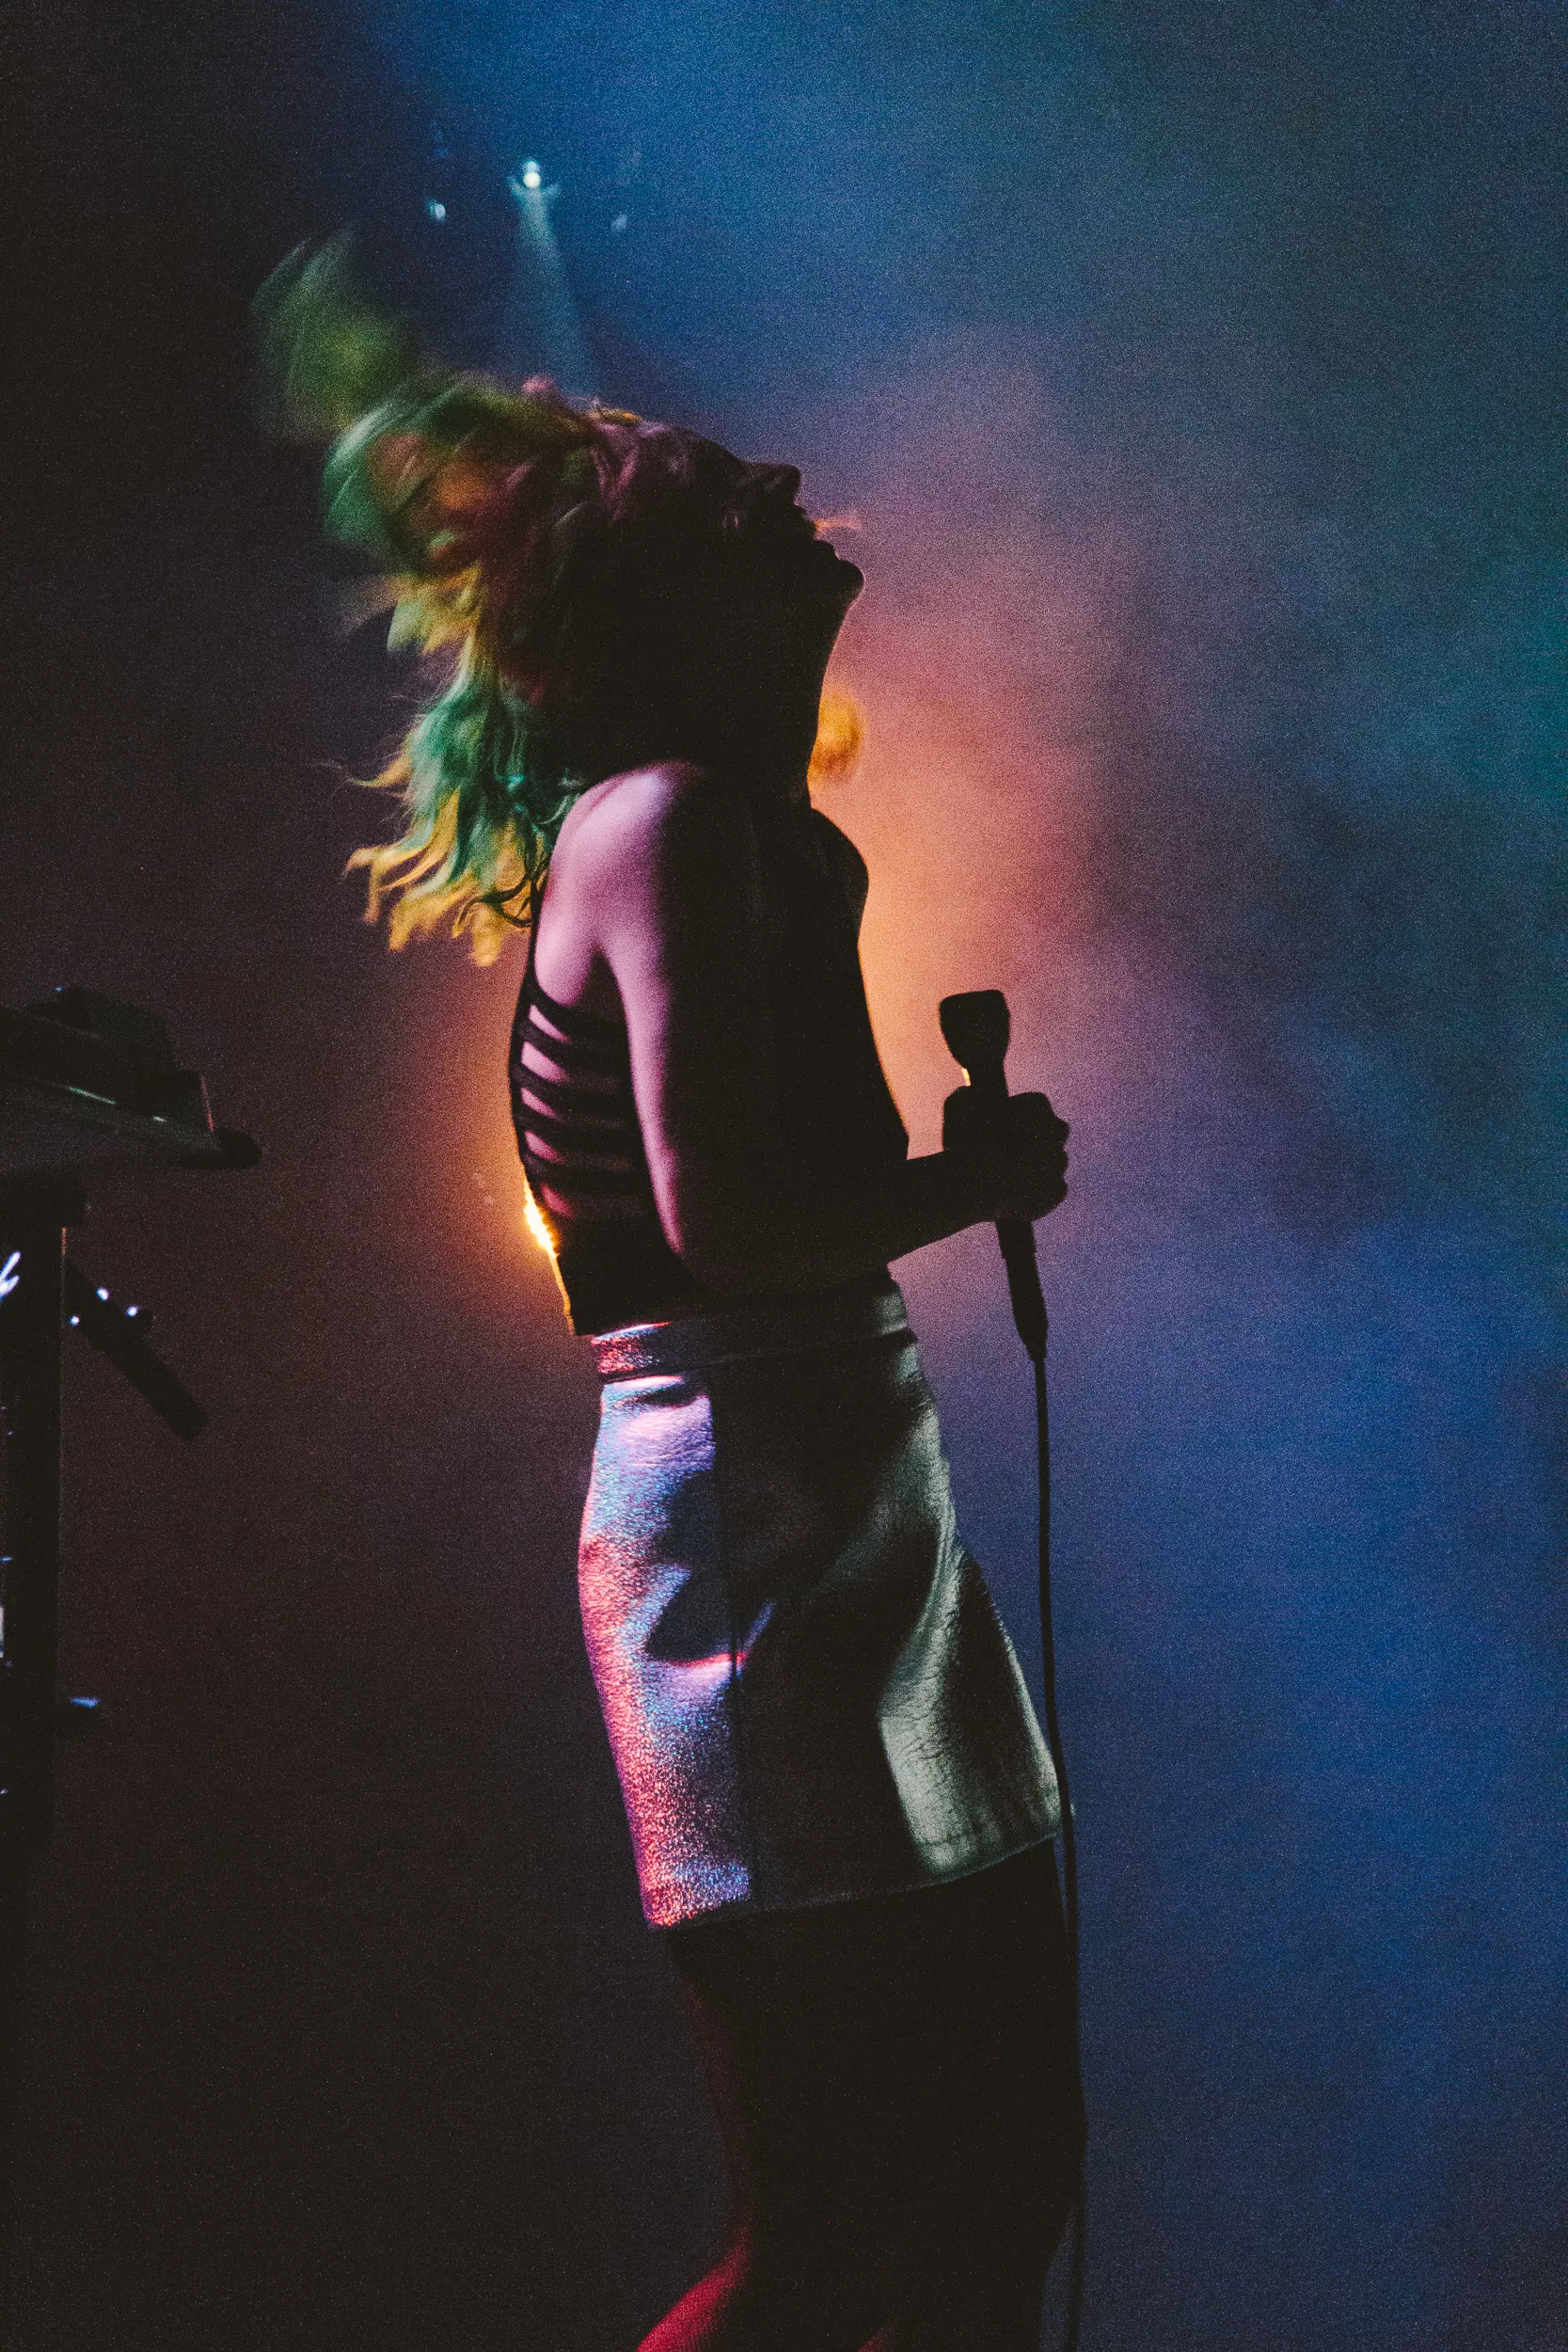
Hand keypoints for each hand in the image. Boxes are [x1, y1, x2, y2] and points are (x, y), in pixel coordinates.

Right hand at [942, 1087, 1069, 1223]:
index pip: (1036, 1107)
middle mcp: (1057, 1129)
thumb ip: (966, 1096)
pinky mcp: (1058, 1190)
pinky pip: (1051, 1190)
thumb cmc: (964, 1144)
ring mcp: (1059, 1161)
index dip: (1018, 1116)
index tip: (1001, 1127)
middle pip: (1053, 1132)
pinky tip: (1018, 1195)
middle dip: (1038, 1139)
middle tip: (1011, 1152)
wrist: (974, 1187)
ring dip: (1039, 1167)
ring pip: (1053, 1162)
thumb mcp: (957, 1108)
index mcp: (1038, 1105)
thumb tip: (969, 1093)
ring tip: (1011, 1177)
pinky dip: (1038, 1193)